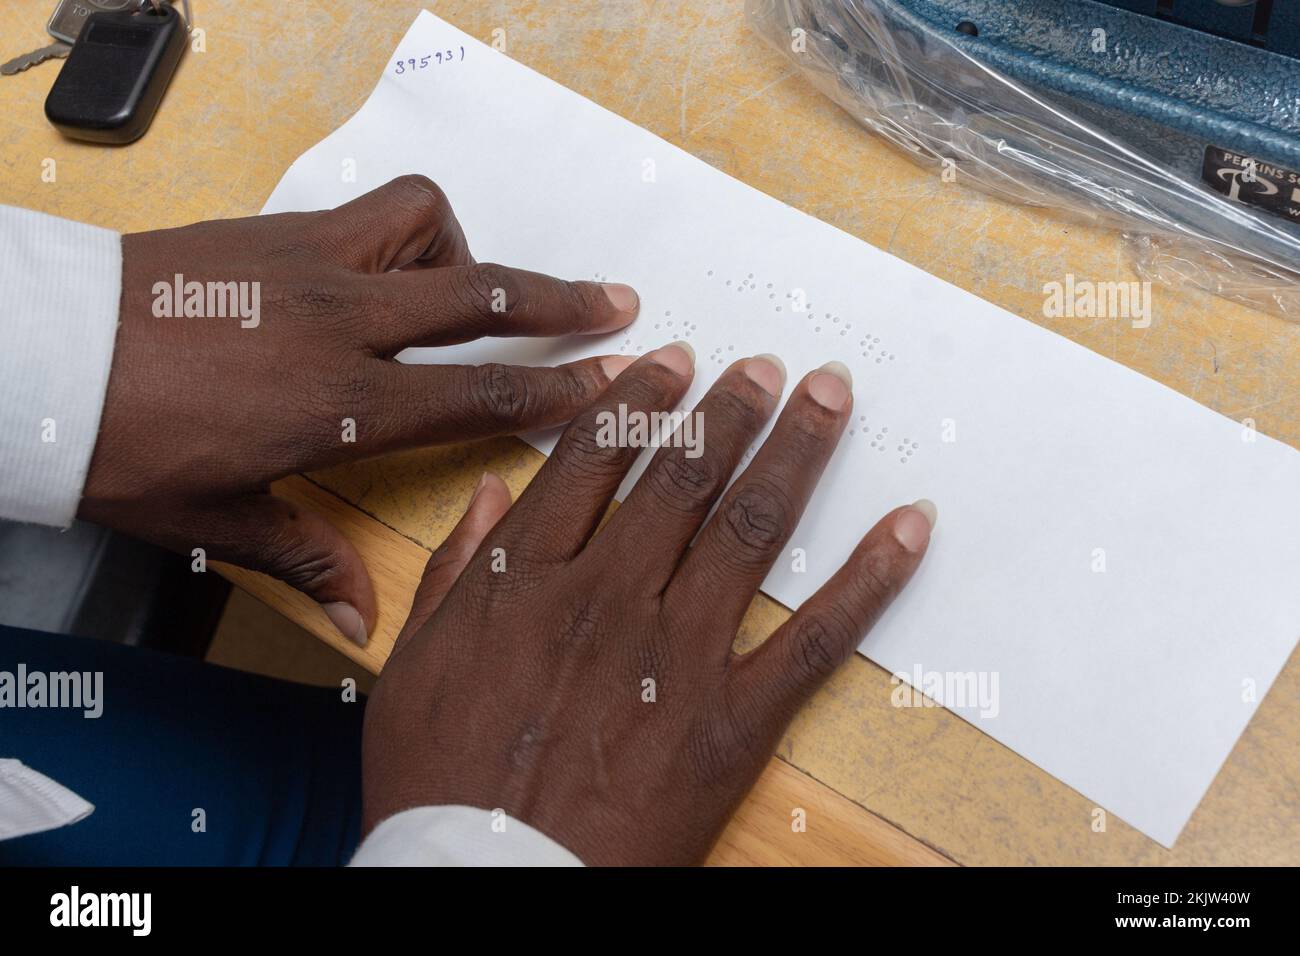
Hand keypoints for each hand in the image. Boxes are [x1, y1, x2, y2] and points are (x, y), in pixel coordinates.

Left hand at [80, 175, 639, 644]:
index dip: (561, 388)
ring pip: (428, 226)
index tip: (618, 380)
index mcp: (339, 404)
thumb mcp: (216, 519)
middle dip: (561, 299)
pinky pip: (367, 211)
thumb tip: (362, 622)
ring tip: (467, 286)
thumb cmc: (122, 448)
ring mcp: (310, 263)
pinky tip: (383, 268)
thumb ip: (305, 558)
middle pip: (483, 295)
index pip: (478, 394)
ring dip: (466, 252)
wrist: (40, 358)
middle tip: (615, 302)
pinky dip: (401, 231)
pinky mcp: (275, 229)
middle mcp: (341, 323)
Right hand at [362, 344, 934, 864]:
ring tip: (827, 399)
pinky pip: (815, 639)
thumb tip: (493, 492)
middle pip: (683, 477)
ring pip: (747, 528)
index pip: (595, 460)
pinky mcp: (731, 722)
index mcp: (528, 581)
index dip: (641, 401)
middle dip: (730, 409)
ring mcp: (676, 657)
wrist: (485, 886)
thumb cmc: (439, 785)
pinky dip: (870, 578)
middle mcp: (608, 598)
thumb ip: (455, 569)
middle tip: (764, 367)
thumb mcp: (413, 667)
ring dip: (794, 451)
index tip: (671, 362)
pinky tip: (907, 527)